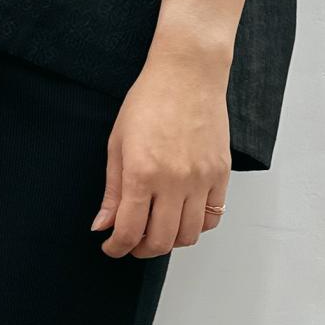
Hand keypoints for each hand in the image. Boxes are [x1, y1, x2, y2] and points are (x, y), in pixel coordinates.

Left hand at [91, 50, 232, 257]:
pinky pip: (213, 217)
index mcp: (142, 173)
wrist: (188, 74)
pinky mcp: (221, 174)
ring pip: (189, 235)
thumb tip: (103, 226)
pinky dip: (196, 226)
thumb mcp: (118, 144)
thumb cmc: (149, 101)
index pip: (129, 231)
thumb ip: (112, 190)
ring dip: (170, 241)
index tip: (112, 247)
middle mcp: (174, 181)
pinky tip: (182, 215)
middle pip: (161, 241)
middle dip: (141, 250)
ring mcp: (201, 179)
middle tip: (133, 243)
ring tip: (157, 229)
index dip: (117, 248)